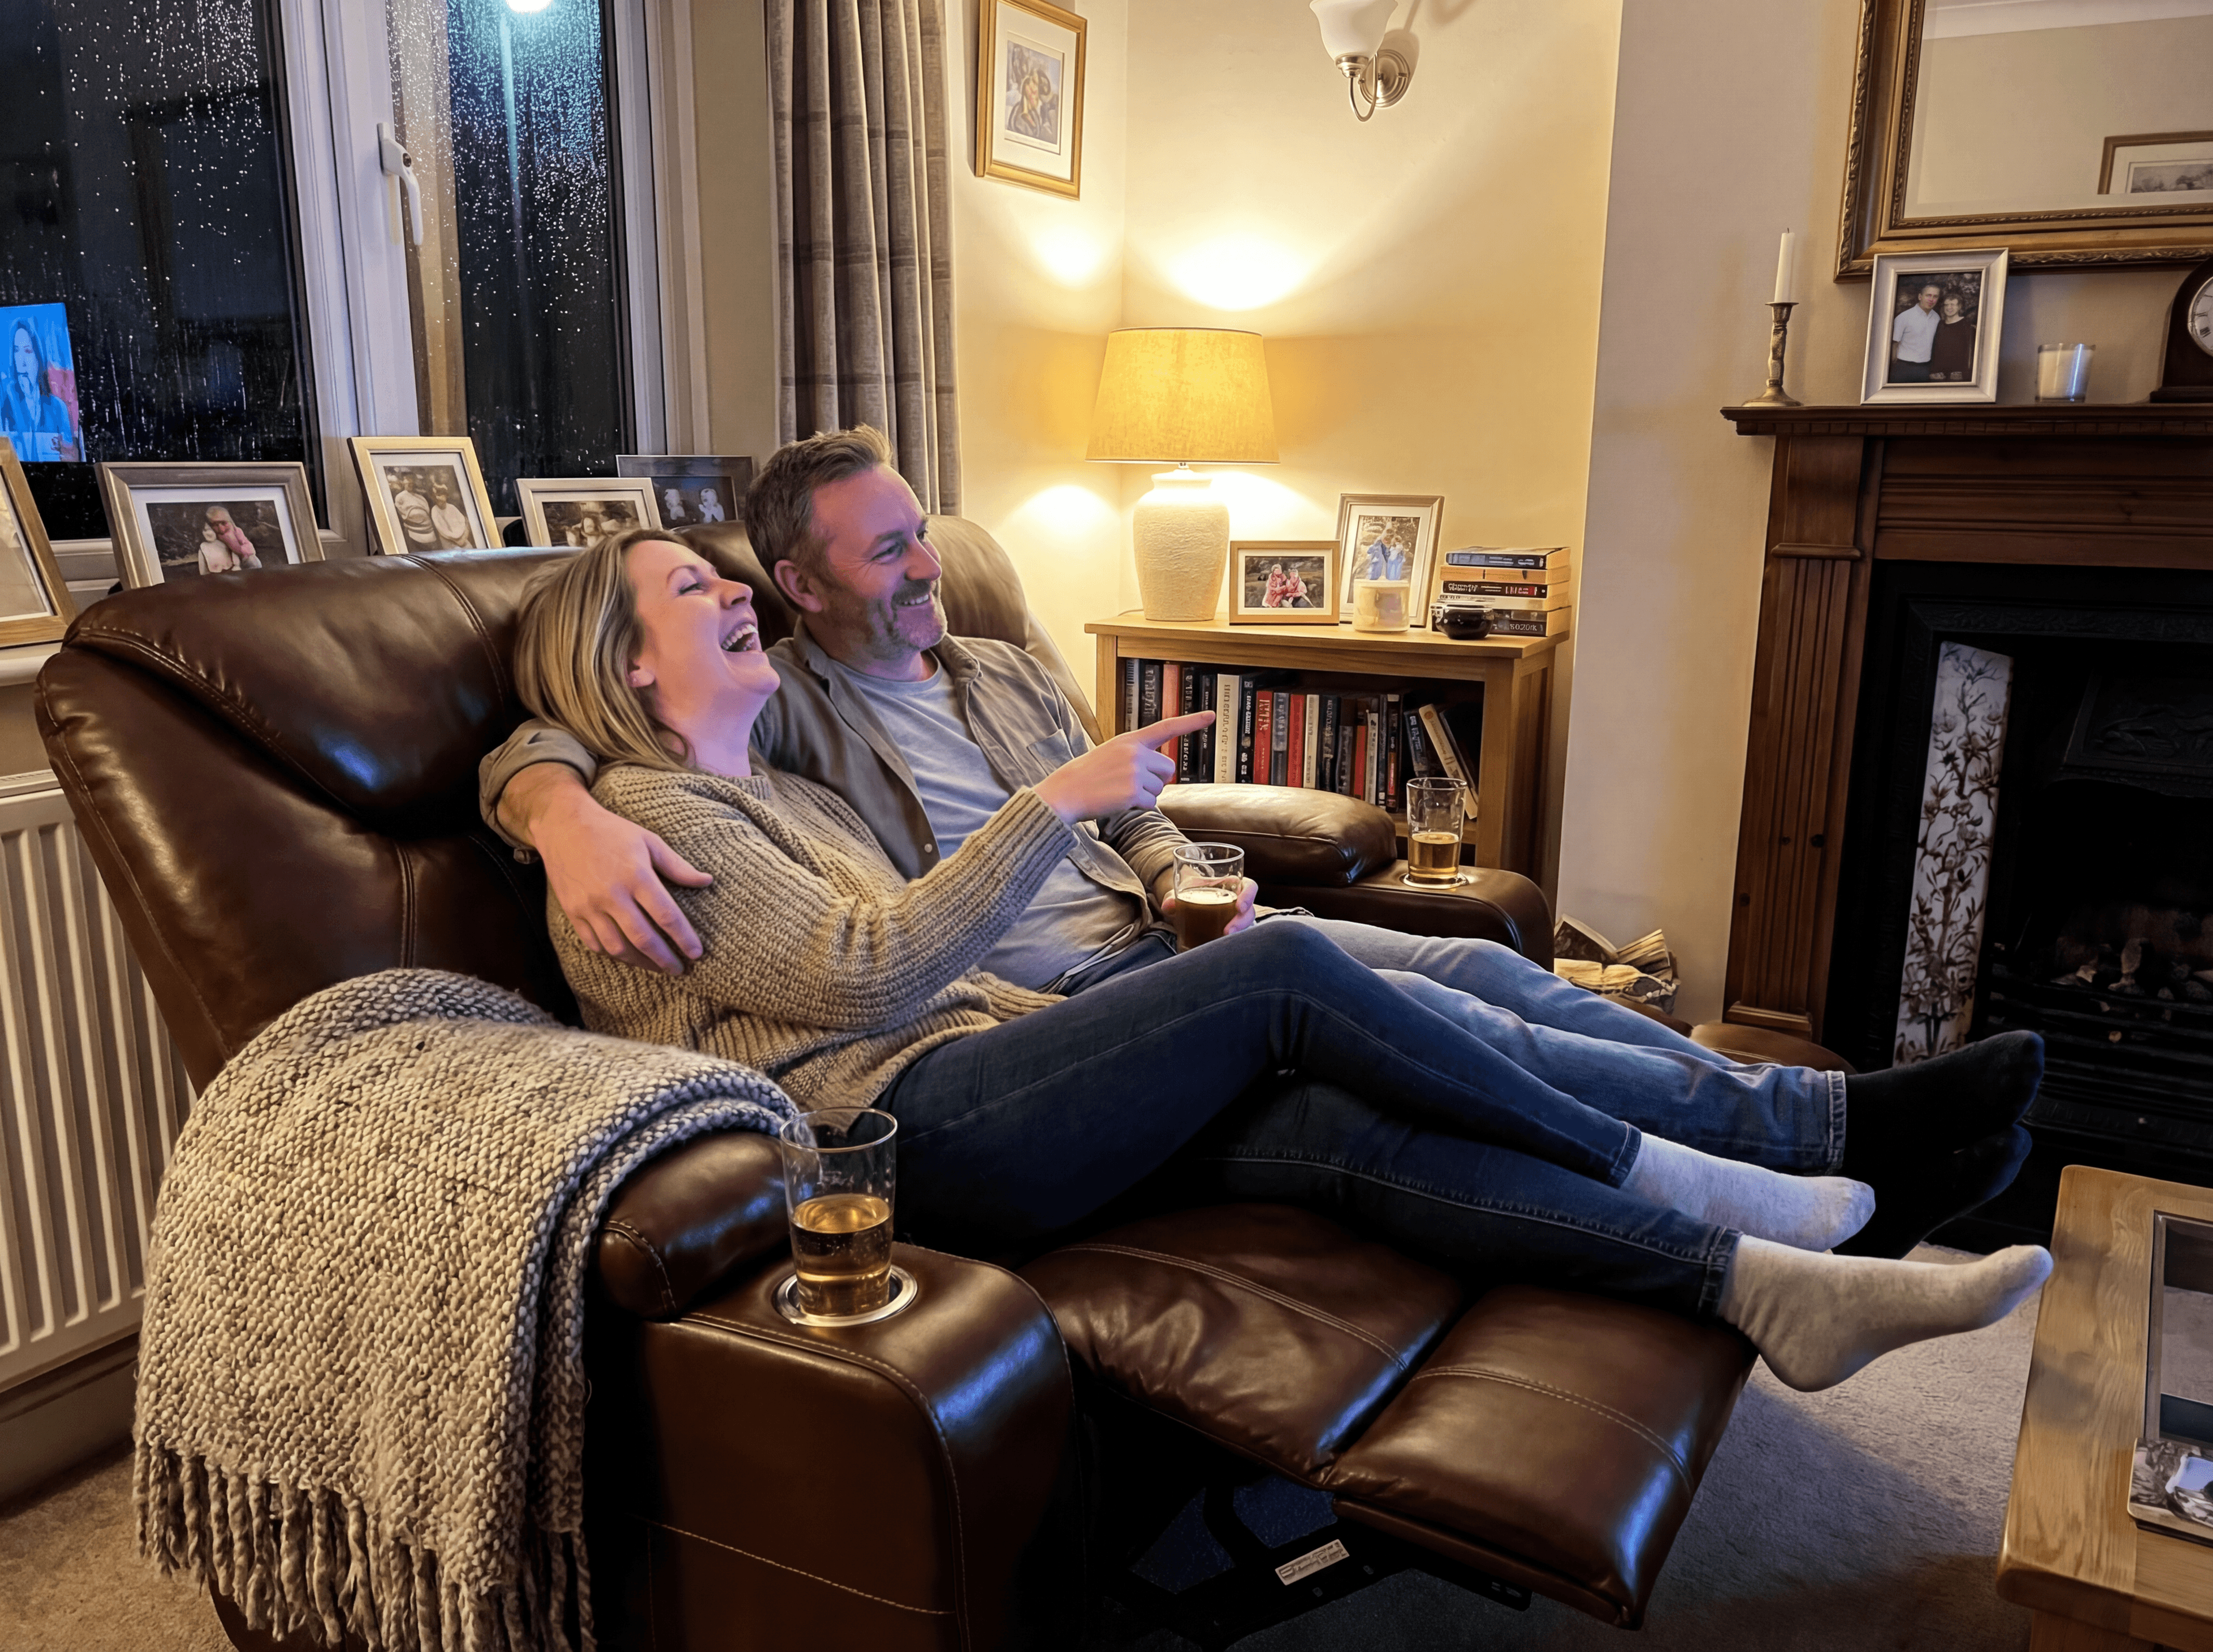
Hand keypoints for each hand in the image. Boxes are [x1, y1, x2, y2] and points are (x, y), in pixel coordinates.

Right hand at [510, 764, 711, 973]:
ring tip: (655, 966)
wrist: (563, 826)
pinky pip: (594, 943)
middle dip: (664, 960)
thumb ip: (677, 866)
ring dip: (640, 962)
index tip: (696, 953)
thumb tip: (706, 881)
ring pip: (617, 947)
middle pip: (643, 939)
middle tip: (679, 970)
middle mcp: (612, 894)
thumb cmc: (612, 831)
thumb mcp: (649, 841)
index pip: (666, 916)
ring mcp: (589, 905)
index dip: (684, 938)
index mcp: (636, 876)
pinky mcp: (573, 911)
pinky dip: (612, 953)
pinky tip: (626, 955)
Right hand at [1033, 712, 1212, 823]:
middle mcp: (1135, 752)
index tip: (1212, 715)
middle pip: (1169, 769)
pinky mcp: (1133, 792)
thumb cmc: (1086, 777)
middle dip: (1157, 780)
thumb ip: (1136, 756)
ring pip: (1160, 788)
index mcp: (1129, 740)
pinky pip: (1151, 804)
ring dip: (1145, 795)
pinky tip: (1118, 801)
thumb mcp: (1110, 754)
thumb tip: (1163, 772)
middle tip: (1132, 784)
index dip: (1191, 721)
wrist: (1064, 792)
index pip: (1166, 727)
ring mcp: (1134, 772)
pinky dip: (1138, 807)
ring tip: (1119, 792)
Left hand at [1161, 877, 1257, 936]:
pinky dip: (1230, 942)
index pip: (1250, 887)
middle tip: (1228, 932)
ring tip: (1223, 940)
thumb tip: (1168, 905)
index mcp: (1233, 885)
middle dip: (1241, 922)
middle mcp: (1238, 901)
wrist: (1187, 901)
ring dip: (1237, 934)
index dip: (1248, 896)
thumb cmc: (1190, 892)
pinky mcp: (1231, 930)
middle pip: (1249, 911)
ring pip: (1245, 926)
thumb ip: (1173, 897)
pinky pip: (1236, 936)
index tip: (1239, 907)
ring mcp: (1236, 918)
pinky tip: (1221, 948)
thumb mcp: (1181, 891)